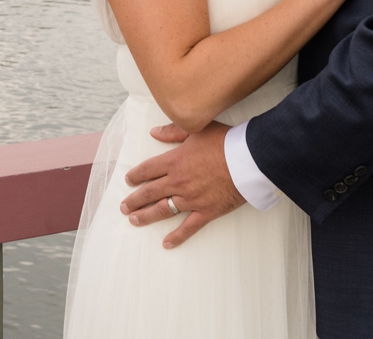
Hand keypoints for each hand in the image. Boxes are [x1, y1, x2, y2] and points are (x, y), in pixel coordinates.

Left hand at [120, 121, 243, 247]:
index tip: (128, 180)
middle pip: (150, 193)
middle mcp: (178, 181)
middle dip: (134, 200)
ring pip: (162, 210)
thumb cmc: (224, 141)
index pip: (148, 170)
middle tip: (124, 206)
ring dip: (146, 216)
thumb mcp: (197, 129)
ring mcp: (191, 199)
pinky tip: (166, 243)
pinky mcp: (205, 212)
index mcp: (175, 161)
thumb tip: (153, 133)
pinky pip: (188, 228)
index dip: (136, 175)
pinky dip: (177, 237)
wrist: (248, 159)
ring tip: (134, 221)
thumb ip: (173, 131)